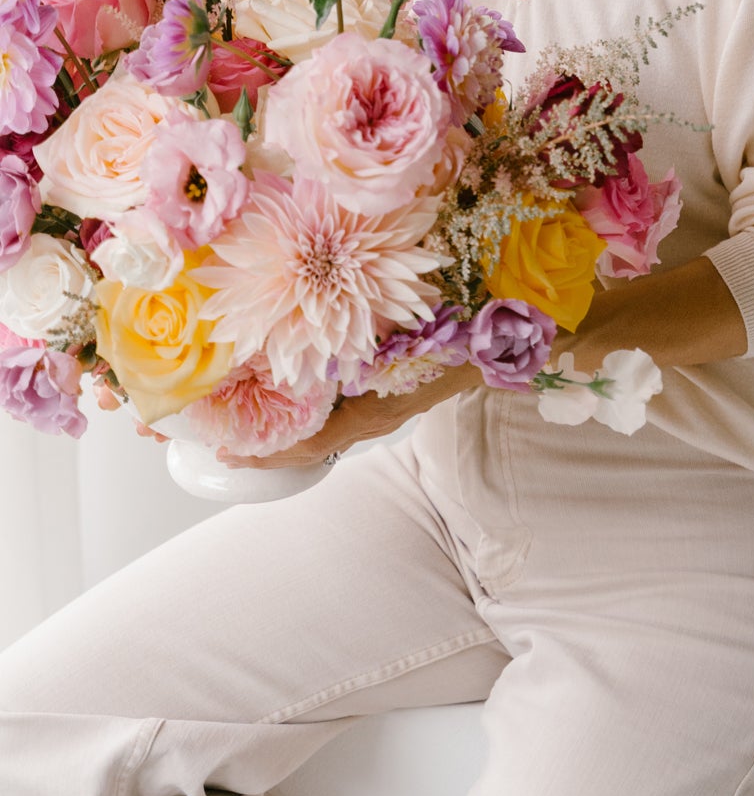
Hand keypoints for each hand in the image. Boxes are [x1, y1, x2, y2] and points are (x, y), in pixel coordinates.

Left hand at [218, 361, 485, 470]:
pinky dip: (310, 428)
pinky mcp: (384, 407)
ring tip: (252, 436)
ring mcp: (380, 418)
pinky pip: (339, 428)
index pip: (309, 447)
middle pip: (312, 453)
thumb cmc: (440, 343)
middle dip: (269, 456)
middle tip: (228, 451)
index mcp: (370, 414)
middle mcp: (371, 423)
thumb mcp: (391, 344)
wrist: (483, 350)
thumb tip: (301, 339)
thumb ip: (352, 348)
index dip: (269, 454)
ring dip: (288, 444)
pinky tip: (295, 415)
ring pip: (324, 442)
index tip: (231, 452)